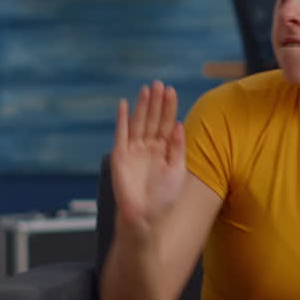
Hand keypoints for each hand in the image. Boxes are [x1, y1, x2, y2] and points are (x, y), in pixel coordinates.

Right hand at [111, 81, 185, 231]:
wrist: (146, 215)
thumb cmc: (163, 197)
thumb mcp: (177, 169)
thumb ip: (177, 147)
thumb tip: (179, 124)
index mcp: (164, 150)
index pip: (167, 123)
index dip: (169, 108)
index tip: (172, 91)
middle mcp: (148, 147)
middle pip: (153, 119)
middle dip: (156, 102)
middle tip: (160, 84)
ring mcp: (133, 150)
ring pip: (139, 123)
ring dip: (142, 106)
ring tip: (147, 89)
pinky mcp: (120, 156)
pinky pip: (121, 134)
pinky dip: (122, 119)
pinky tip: (124, 105)